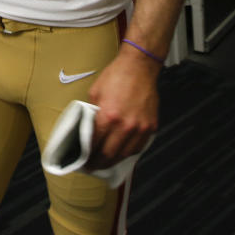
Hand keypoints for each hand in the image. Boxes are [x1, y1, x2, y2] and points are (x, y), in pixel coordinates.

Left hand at [85, 49, 160, 168]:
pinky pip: (139, 146)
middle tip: (92, 166)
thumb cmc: (116, 77)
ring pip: (126, 154)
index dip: (87, 155)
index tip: (83, 160)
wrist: (139, 67)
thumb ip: (91, 114)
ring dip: (114, 161)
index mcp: (108, 117)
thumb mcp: (95, 94)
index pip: (95, 144)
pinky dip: (129, 152)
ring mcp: (140, 128)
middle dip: (99, 163)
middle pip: (110, 154)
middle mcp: (125, 126)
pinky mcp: (151, 126)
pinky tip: (122, 152)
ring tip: (106, 163)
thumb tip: (87, 130)